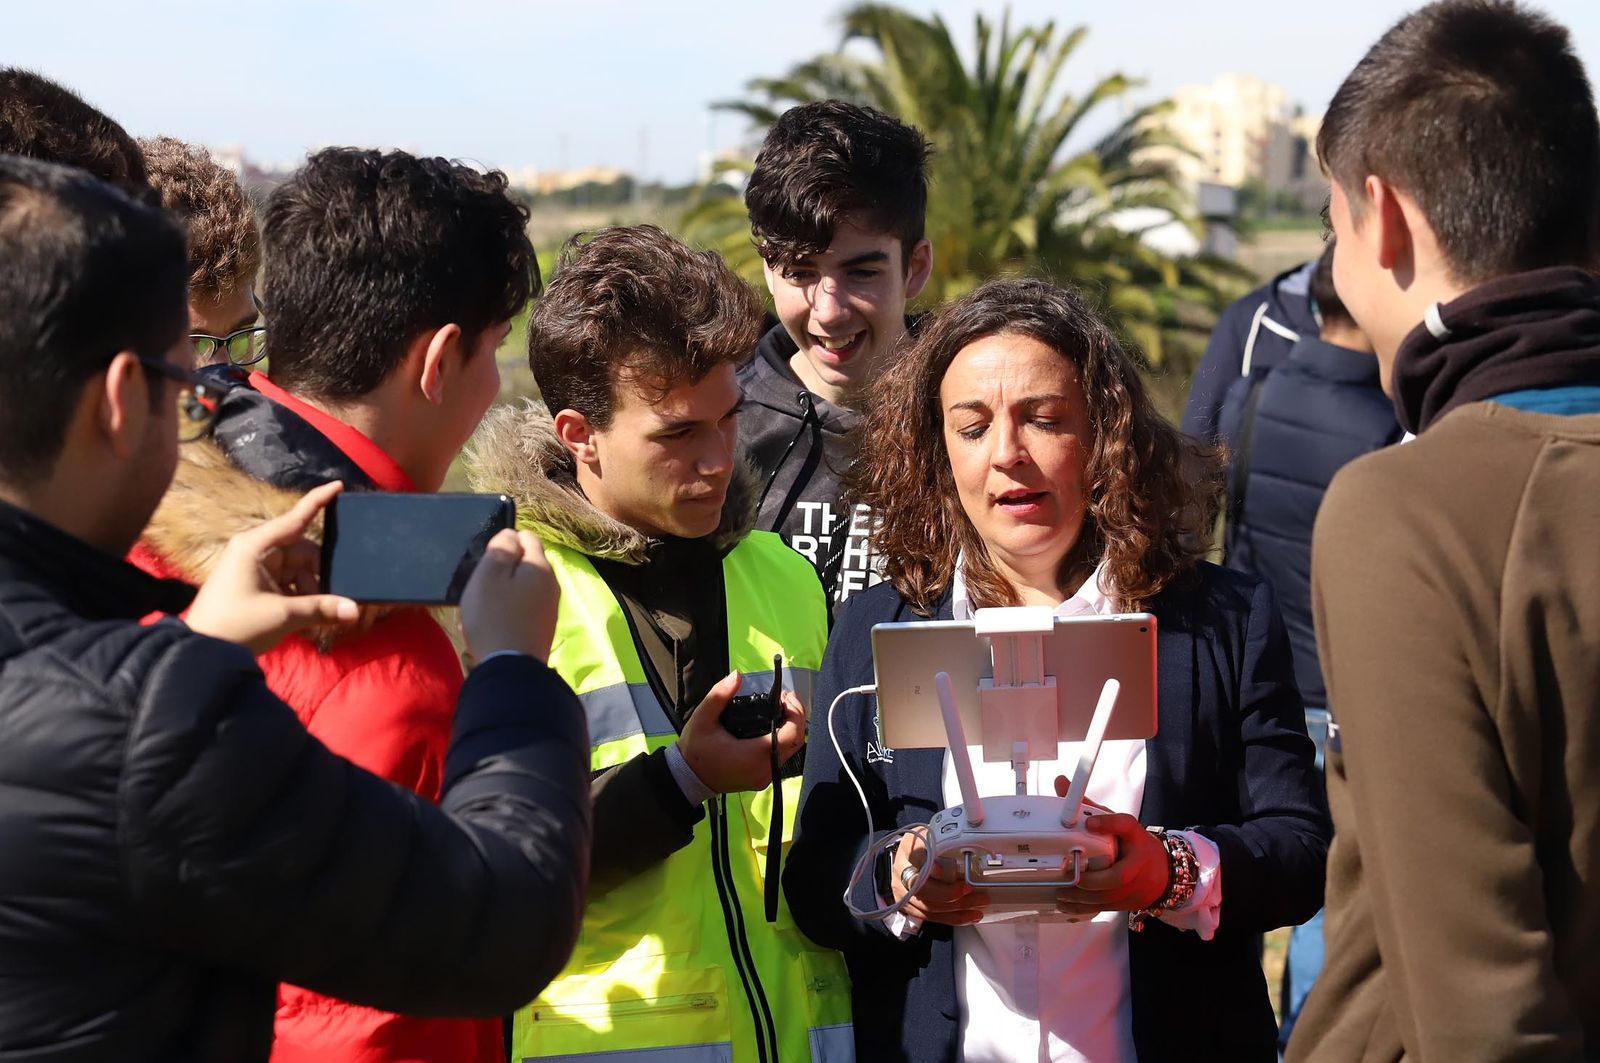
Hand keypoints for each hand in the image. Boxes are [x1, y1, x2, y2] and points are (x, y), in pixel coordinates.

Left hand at [185, 481, 359, 653]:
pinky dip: (300, 599)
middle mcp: (255, 551)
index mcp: (255, 546)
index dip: (318, 501)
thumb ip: (321, 608)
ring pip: (297, 572)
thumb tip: (355, 610)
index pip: (295, 518)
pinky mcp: (254, 587)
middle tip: (340, 597)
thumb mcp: (283, 615)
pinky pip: (288, 585)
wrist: (200, 652)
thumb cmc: (237, 624)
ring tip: (321, 617)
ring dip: (312, 592)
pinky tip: (310, 619)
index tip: (338, 485)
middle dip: (321, 574)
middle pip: (302, 552)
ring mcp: (254, 569)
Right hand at [459, 529, 559, 662]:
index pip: (528, 537)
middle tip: (484, 584)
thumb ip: (501, 548)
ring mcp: (551, 608)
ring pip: (526, 586)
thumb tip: (512, 535)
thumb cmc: (494, 616)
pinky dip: (512, 608)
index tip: (487, 560)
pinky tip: (497, 622)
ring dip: (508, 590)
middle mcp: (552, 584)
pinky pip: (527, 607)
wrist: (510, 668)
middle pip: (528, 563)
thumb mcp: (489, 574)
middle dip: (507, 567)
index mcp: (541, 567)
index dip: (506, 542)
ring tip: (486, 606)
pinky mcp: (545, 628)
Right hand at [676, 672, 805, 793]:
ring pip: (791, 751)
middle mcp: (764, 769)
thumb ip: (720, 695)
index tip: (785, 696)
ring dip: (791, 729)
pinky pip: (781, 758)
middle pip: (797, 742)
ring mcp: (765, 777)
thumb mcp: (703, 718)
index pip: (791, 734)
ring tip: (780, 709)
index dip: (794, 713)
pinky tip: (773, 725)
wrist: (688, 777)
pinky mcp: (762, 780)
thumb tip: (737, 675)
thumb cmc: (695, 749)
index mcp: (754, 754)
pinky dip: (783, 740)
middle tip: (785, 699)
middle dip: (795, 717)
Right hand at [889, 828, 986, 925]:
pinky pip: (932, 917)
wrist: (907, 859)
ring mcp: (904, 892)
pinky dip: (953, 918)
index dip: (927, 864)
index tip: (940, 869)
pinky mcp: (910, 907)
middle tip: (970, 890)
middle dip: (949, 893)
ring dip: (957, 908)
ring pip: (928, 906)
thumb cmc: (924, 846)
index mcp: (909, 849)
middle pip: (922, 888)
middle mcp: (902, 872)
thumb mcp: (932, 834)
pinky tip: (969, 916)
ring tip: (978, 904)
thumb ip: (946, 838)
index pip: (915, 855)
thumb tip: (974, 841)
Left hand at [1050, 772, 1168, 917]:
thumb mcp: (1121, 825)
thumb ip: (1091, 807)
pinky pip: (1103, 908)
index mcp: (1136, 841)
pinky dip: (1083, 909)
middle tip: (1068, 874)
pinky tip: (1066, 906)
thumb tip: (1061, 783)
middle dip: (1090, 879)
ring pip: (1107, 897)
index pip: (1126, 827)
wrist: (1164, 873)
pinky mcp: (1125, 904)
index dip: (1110, 824)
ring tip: (1061, 892)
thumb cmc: (1137, 846)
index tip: (1091, 823)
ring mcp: (1132, 889)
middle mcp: (1137, 866)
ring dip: (1081, 898)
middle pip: (1115, 877)